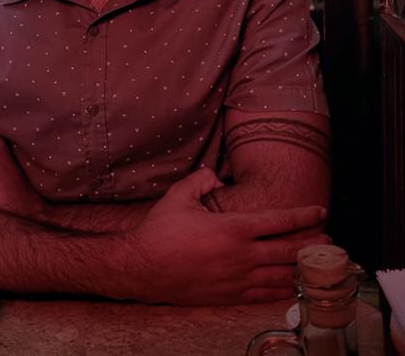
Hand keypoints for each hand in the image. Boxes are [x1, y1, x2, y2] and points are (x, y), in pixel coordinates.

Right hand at [125, 168, 328, 305]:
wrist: (142, 267)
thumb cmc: (159, 231)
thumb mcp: (179, 196)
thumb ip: (201, 180)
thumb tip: (215, 177)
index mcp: (232, 228)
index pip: (277, 221)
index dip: (302, 216)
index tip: (320, 211)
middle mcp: (241, 255)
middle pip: (287, 249)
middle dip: (311, 243)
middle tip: (330, 239)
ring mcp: (237, 278)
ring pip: (280, 275)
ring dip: (302, 268)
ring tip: (319, 263)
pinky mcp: (229, 295)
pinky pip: (264, 294)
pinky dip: (283, 290)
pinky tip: (293, 287)